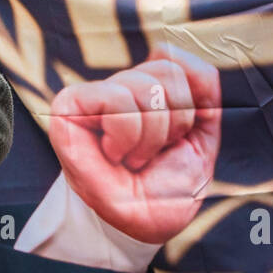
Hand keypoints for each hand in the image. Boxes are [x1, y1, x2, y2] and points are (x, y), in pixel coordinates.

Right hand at [48, 45, 221, 244]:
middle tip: (153, 153)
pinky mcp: (69, 106)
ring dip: (149, 137)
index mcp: (151, 88)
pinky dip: (124, 135)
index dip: (190, 106)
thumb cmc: (169, 184)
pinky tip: (113, 154)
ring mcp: (94, 94)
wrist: (145, 224)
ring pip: (145, 86)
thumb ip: (200, 87)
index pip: (180, 62)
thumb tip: (168, 48)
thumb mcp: (202, 133)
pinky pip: (115, 98)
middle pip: (167, 71)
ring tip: (133, 158)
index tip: (176, 140)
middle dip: (173, 123)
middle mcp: (121, 85)